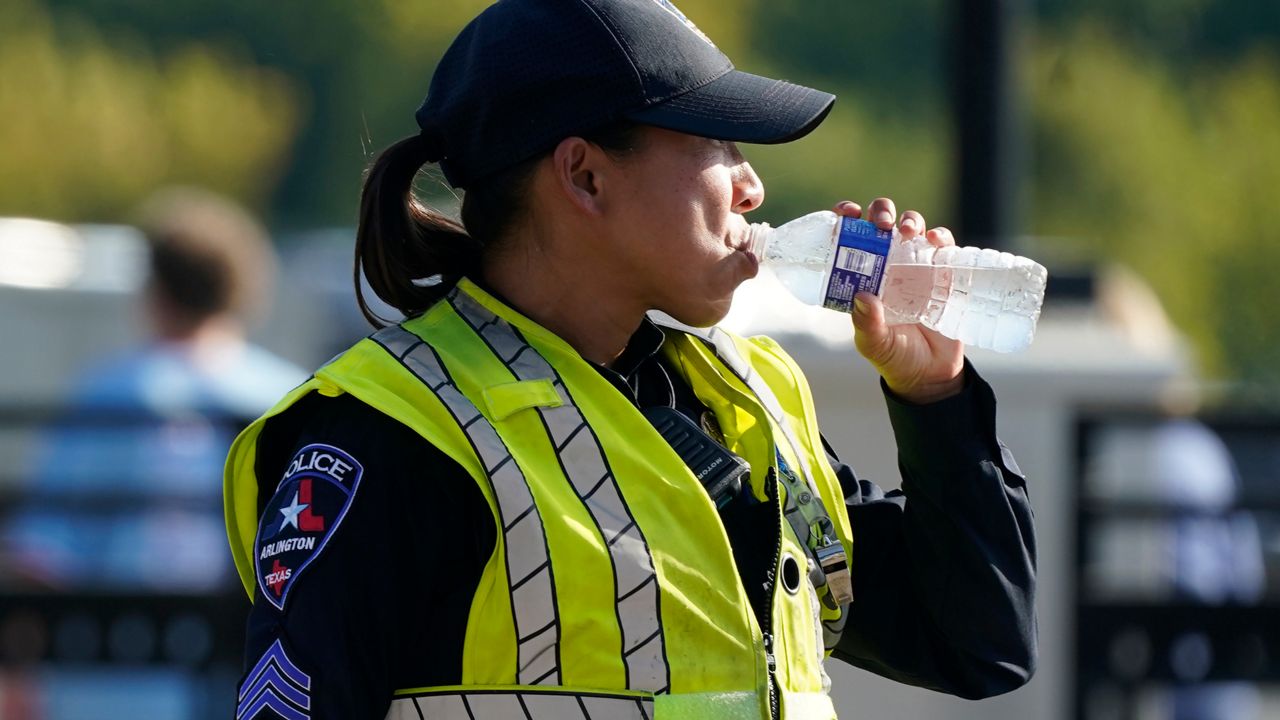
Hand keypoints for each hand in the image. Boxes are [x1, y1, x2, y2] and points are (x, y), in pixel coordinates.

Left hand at [834, 198, 964, 403]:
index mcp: (863, 275)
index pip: (851, 237)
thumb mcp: (874, 344)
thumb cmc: (894, 357)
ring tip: (907, 231)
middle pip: (883, 222)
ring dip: (910, 220)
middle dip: (881, 212)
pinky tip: (935, 240)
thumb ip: (866, 324)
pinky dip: (940, 236)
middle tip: (880, 224)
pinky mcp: (944, 272)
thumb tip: (863, 297)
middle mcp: (888, 264)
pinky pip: (944, 245)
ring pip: (912, 226)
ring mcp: (916, 265)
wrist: (930, 374)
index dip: (847, 218)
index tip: (848, 214)